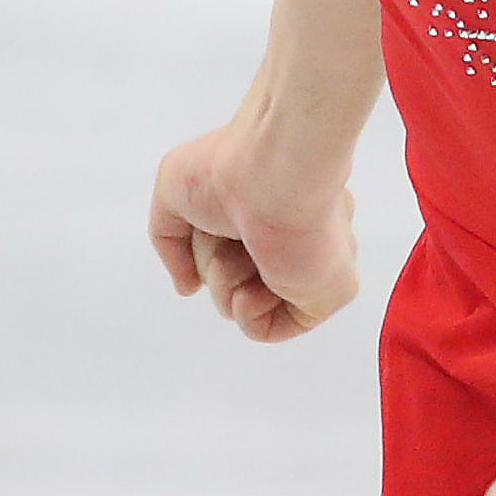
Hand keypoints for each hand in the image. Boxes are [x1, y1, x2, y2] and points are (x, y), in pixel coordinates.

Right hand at [147, 123, 357, 341]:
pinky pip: (270, 326)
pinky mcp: (326, 294)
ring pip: (245, 300)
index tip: (211, 216)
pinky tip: (254, 285)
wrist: (273, 176)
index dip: (206, 240)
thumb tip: (188, 287)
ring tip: (243, 251)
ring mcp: (312, 264)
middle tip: (226, 231)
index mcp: (271, 204)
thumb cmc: (227, 169)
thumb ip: (169, 239)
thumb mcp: (172, 189)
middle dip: (212, 259)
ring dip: (226, 282)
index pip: (227, 243)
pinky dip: (248, 313)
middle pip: (232, 272)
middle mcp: (295, 234)